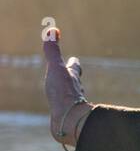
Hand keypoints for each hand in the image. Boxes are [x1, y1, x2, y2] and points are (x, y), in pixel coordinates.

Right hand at [42, 26, 93, 147]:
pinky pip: (67, 112)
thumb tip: (52, 30)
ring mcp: (72, 105)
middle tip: (73, 75)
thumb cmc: (62, 93)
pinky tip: (64, 115)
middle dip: (73, 78)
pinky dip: (66, 111)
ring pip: (72, 97)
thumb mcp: (56, 68)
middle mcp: (75, 91)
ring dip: (70, 95)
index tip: (74, 60)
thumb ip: (53, 51)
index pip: (74, 67)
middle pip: (75, 82)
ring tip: (68, 96)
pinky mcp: (67, 117)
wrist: (69, 120)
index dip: (73, 63)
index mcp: (72, 78)